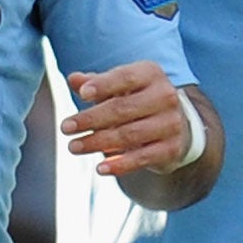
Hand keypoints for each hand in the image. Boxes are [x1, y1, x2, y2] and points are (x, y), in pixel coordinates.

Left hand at [62, 61, 191, 176]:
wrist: (177, 124)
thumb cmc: (138, 99)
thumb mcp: (120, 86)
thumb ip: (95, 83)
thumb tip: (73, 79)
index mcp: (151, 74)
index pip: (124, 78)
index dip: (103, 85)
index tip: (81, 94)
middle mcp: (165, 96)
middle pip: (123, 108)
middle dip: (91, 119)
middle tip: (65, 127)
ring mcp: (171, 123)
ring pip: (129, 135)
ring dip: (98, 142)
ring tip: (74, 146)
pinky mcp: (171, 148)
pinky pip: (142, 158)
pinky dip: (120, 164)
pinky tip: (100, 168)